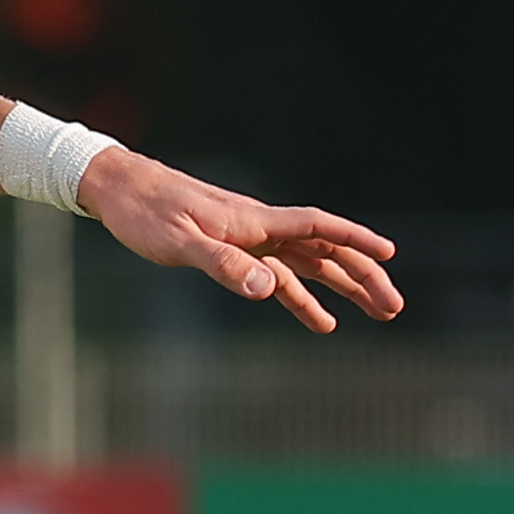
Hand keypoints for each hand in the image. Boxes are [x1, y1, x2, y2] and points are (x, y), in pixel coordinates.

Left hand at [74, 149, 403, 332]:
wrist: (118, 190)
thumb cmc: (145, 214)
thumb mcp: (180, 244)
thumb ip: (223, 265)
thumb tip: (267, 289)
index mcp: (254, 222)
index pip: (317, 228)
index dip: (354, 239)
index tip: (389, 253)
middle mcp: (260, 229)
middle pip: (325, 250)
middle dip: (362, 276)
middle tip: (394, 306)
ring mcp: (250, 241)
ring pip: (310, 265)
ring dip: (343, 289)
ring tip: (378, 314)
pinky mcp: (234, 252)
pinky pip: (280, 278)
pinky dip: (302, 298)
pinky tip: (321, 322)